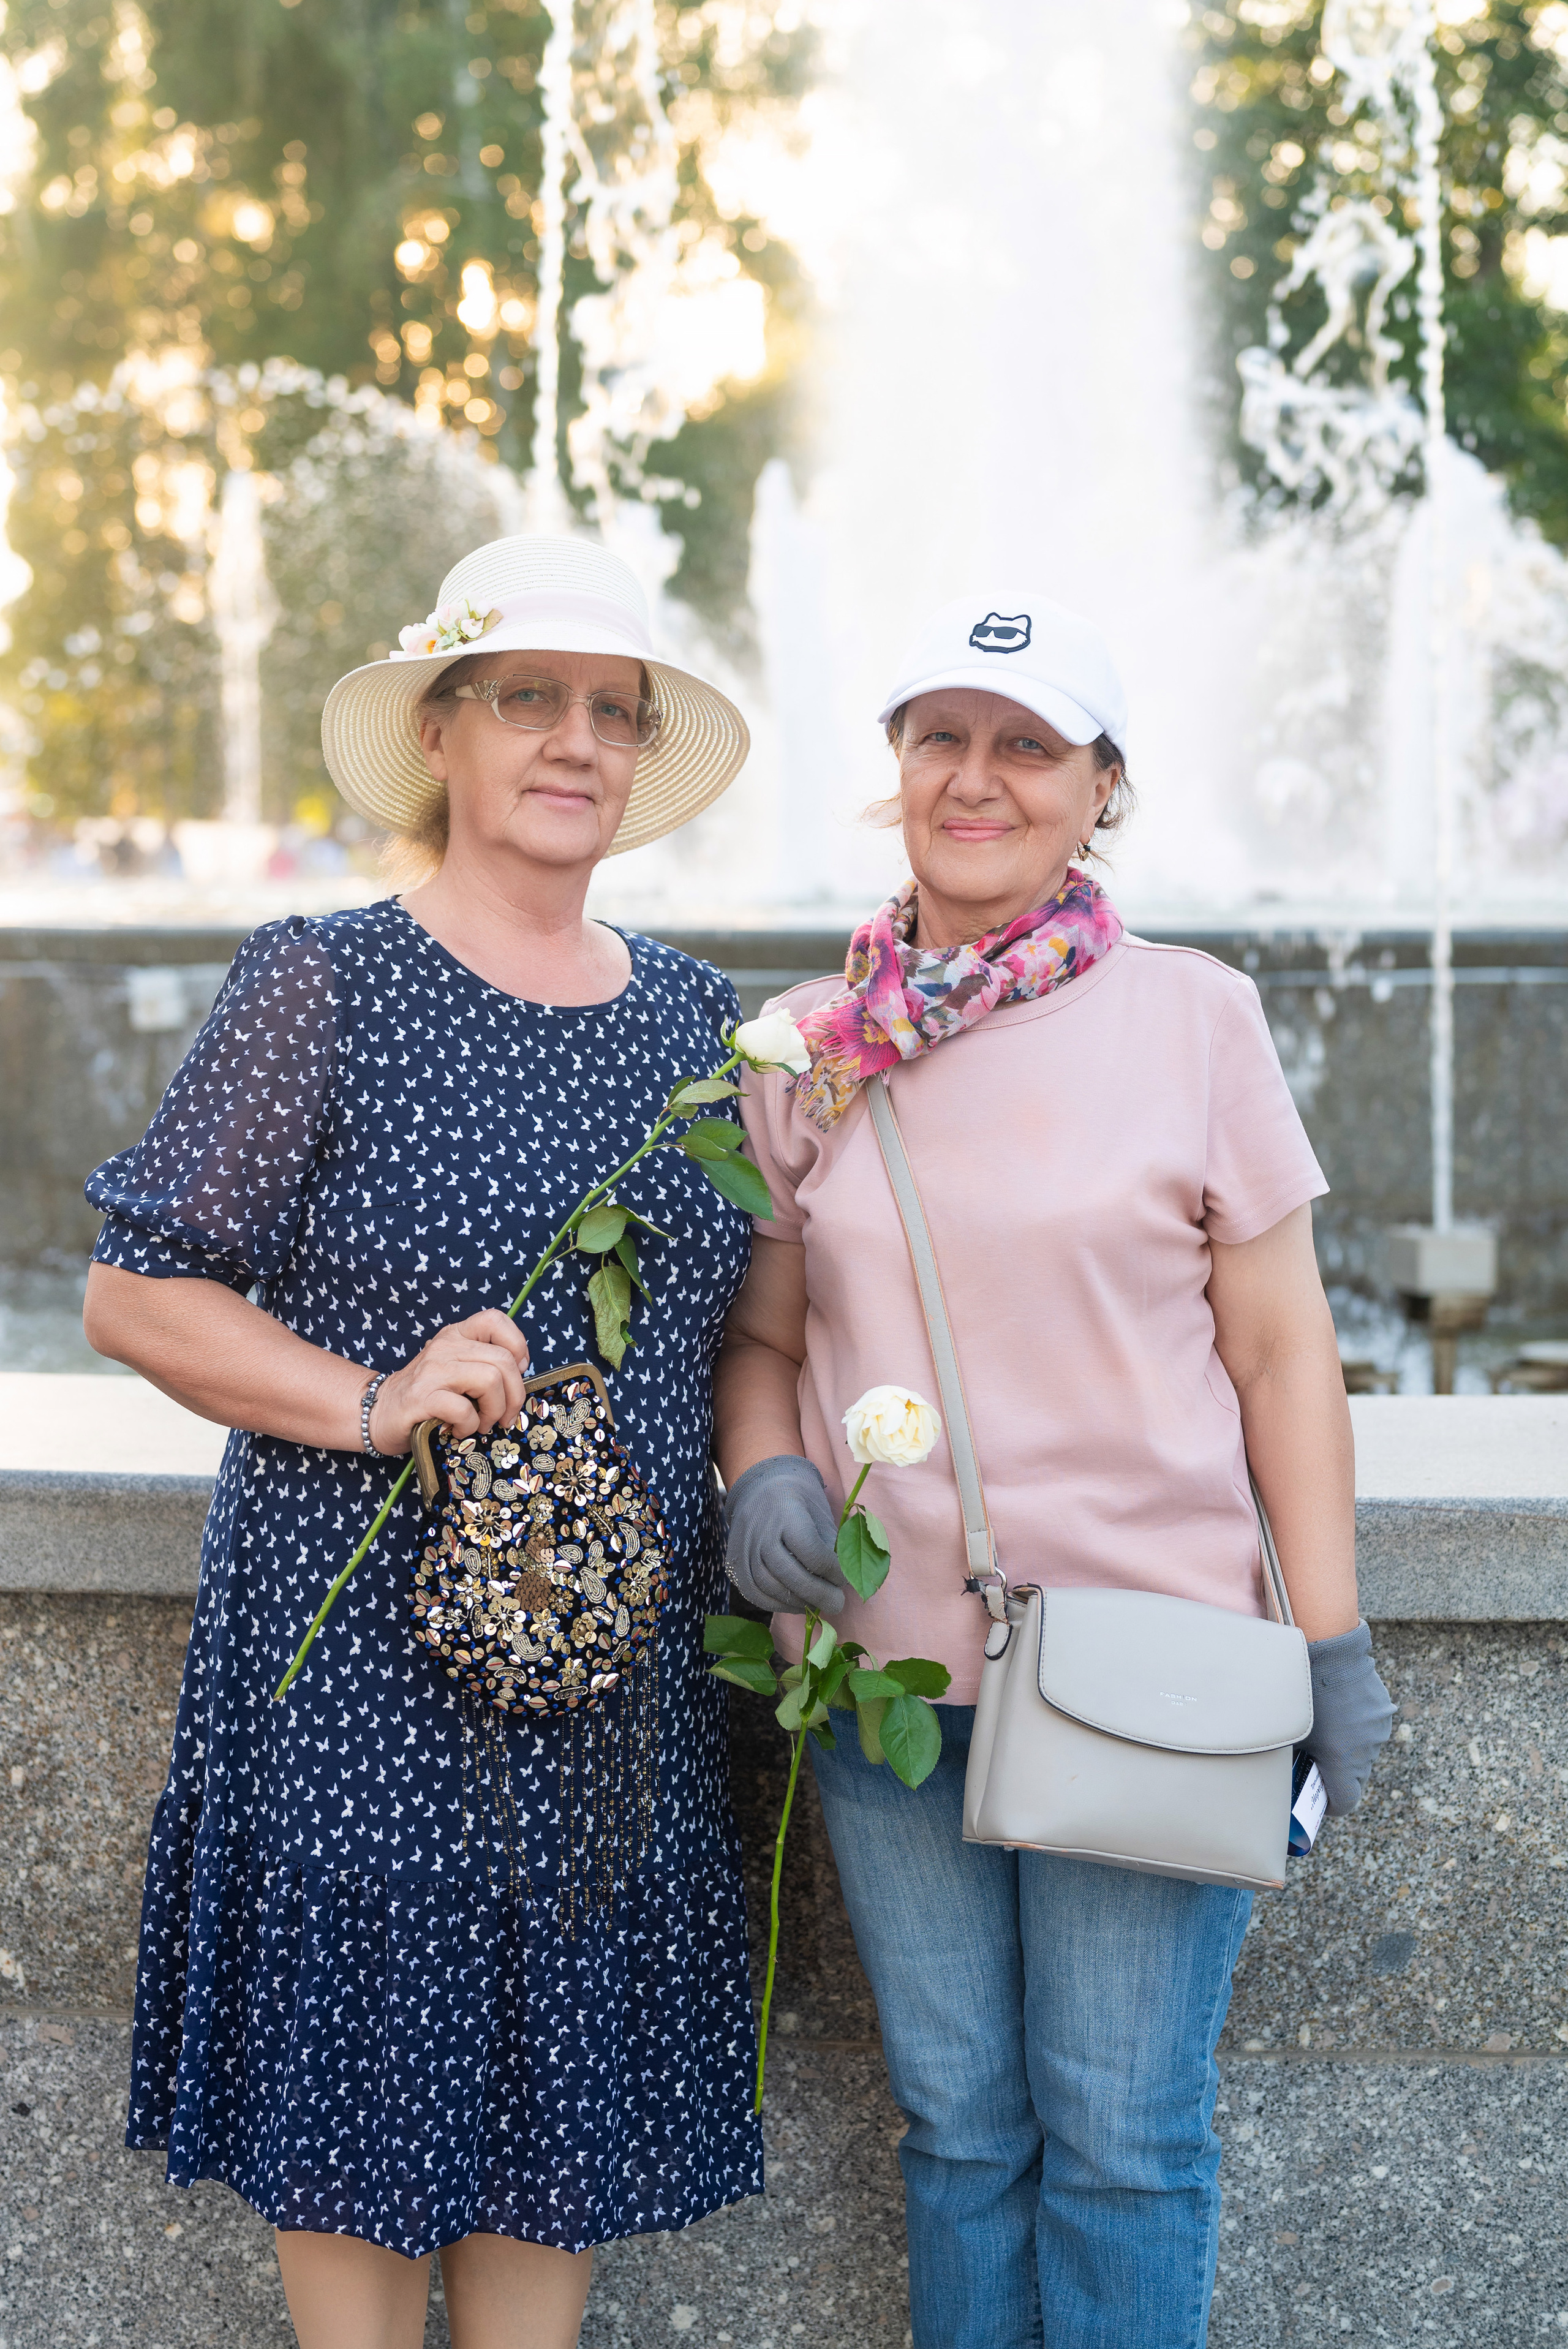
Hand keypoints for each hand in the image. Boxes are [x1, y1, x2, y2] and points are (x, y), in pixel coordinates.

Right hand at [367, 1311, 529, 1454]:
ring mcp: (432, 1370)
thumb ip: (483, 1364)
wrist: (378, 1411)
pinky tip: (460, 1429)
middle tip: (505, 1416)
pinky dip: (470, 1425)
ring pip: (489, 1381)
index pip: (495, 1320)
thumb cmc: (426, 1394)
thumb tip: (520, 1378)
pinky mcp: (422, 1397)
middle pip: (503, 1361)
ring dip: (494, 1411)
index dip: (518, 1345)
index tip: (518, 1372)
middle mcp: (445, 1346)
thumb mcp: (456, 1368)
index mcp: (456, 1335)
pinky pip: (464, 1409)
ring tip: (483, 1424)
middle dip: (514, 1395)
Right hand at [725, 1454, 847, 1617]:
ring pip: (769, 1586)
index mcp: (785, 1511)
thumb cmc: (800, 1499)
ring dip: (798, 1602)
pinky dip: (777, 1605)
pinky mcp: (734, 1562)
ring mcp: (743, 1547)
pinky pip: (754, 1593)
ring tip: (818, 1604)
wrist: (762, 1485)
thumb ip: (830, 1545)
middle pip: (788, 1572)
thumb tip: (840, 1582)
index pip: (810, 1550)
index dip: (831, 1570)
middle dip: (817, 1593)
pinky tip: (796, 1604)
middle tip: (837, 1603)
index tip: (845, 1579)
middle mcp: (759, 1530)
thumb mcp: (820, 1512)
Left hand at [1304, 1622, 1393, 1814]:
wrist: (1328, 1651)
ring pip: (1364, 1753)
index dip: (1329, 1804)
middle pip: (1354, 1778)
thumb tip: (1284, 1774)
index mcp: (1343, 1762)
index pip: (1345, 1803)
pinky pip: (1370, 1730)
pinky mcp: (1384, 1710)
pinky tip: (1339, 1708)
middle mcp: (1366, 1751)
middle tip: (1315, 1760)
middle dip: (1337, 1775)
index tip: (1316, 1797)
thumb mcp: (1289, 1731)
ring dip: (1348, 1749)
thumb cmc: (1300, 1692)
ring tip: (1327, 1728)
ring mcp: (1378, 1730)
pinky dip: (1356, 1728)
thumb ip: (1291, 1758)